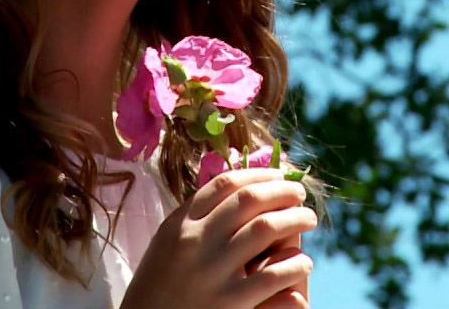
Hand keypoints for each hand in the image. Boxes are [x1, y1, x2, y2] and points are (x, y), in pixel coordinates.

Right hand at [120, 168, 315, 308]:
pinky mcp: (228, 306)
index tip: (278, 174)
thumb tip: (233, 186)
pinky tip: (303, 261)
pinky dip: (293, 264)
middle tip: (299, 192)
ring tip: (308, 218)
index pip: (224, 185)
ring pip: (263, 231)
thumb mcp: (169, 240)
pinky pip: (272, 277)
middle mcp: (196, 242)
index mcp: (181, 223)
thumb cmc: (161, 283)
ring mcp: (212, 273)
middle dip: (280, 192)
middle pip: (247, 201)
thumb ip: (196, 214)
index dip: (257, 174)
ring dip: (293, 219)